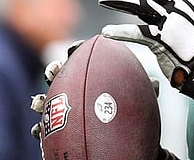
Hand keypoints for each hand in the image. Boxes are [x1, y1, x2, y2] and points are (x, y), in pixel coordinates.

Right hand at [30, 38, 162, 138]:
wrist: (124, 146)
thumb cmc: (131, 122)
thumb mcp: (139, 104)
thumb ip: (144, 93)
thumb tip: (155, 84)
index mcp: (95, 80)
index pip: (84, 60)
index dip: (77, 51)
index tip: (76, 47)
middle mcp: (79, 93)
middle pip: (63, 77)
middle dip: (55, 70)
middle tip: (53, 71)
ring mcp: (67, 113)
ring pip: (49, 103)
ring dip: (41, 100)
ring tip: (38, 102)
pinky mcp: (59, 132)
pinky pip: (46, 132)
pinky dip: (40, 131)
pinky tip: (37, 131)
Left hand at [99, 0, 193, 87]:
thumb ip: (188, 0)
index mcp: (184, 1)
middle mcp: (176, 8)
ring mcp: (169, 23)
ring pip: (139, 5)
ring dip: (118, 1)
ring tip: (103, 0)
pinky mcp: (161, 40)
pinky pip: (136, 33)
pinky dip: (120, 32)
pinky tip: (106, 32)